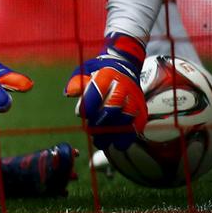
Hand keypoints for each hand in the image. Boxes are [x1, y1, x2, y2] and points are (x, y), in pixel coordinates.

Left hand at [65, 33, 147, 150]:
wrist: (124, 68)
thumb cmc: (99, 73)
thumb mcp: (85, 71)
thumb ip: (77, 82)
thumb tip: (70, 93)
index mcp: (107, 75)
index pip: (98, 90)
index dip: (89, 104)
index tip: (81, 114)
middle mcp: (124, 86)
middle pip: (113, 106)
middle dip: (100, 121)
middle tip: (90, 130)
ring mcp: (135, 98)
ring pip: (127, 118)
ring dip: (113, 133)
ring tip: (100, 142)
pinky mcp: (142, 108)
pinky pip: (138, 125)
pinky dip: (128, 136)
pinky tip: (117, 144)